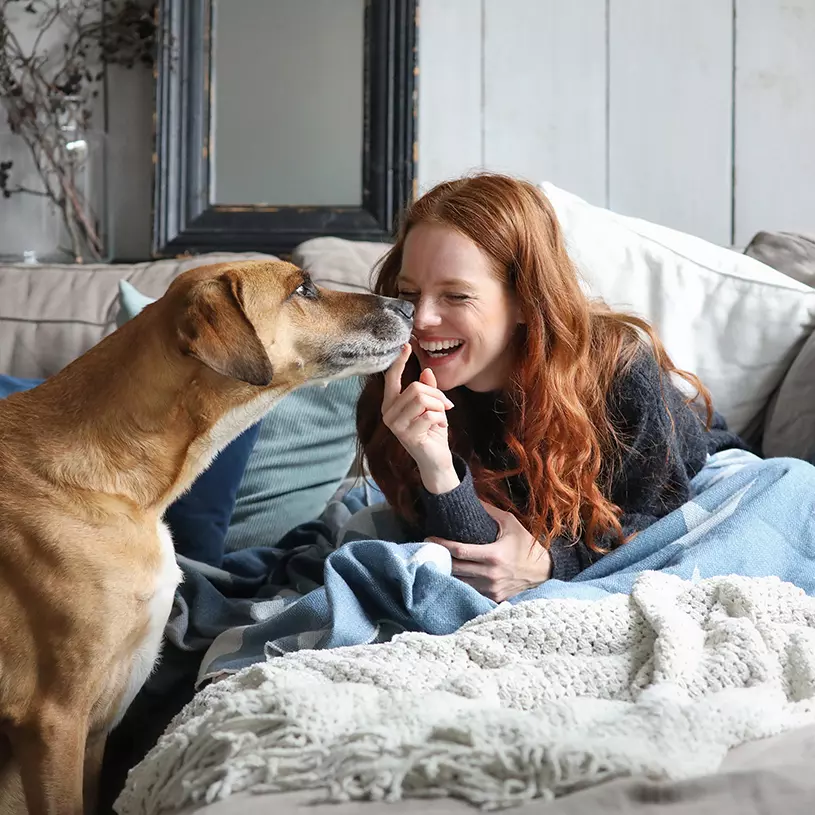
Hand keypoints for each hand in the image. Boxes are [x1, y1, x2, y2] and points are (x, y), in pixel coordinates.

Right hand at [382, 344, 458, 492]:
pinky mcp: (407, 436)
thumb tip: (426, 371)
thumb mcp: (432, 407)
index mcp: (391, 404)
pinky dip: (440, 418)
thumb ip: (427, 390)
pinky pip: (430, 415)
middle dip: (436, 395)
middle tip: (445, 406)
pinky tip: (440, 426)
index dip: (399, 362)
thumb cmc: (432, 432)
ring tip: (441, 416)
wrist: (436, 459)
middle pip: (415, 388)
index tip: (407, 346)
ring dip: (438, 406)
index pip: (391, 378)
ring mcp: (395, 426)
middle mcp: (388, 413)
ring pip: (422, 399)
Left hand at [426, 502, 551, 601]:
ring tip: (437, 561)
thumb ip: (489, 511)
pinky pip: (471, 591)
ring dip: (448, 572)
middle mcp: (491, 575)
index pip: (459, 551)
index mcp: (494, 555)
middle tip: (429, 549)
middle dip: (440, 559)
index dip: (442, 545)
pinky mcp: (493, 598)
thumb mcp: (510, 523)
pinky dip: (461, 583)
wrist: (544, 571)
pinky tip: (454, 574)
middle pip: (455, 568)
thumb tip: (470, 497)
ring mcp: (492, 589)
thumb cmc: (526, 545)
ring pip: (460, 582)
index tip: (429, 538)